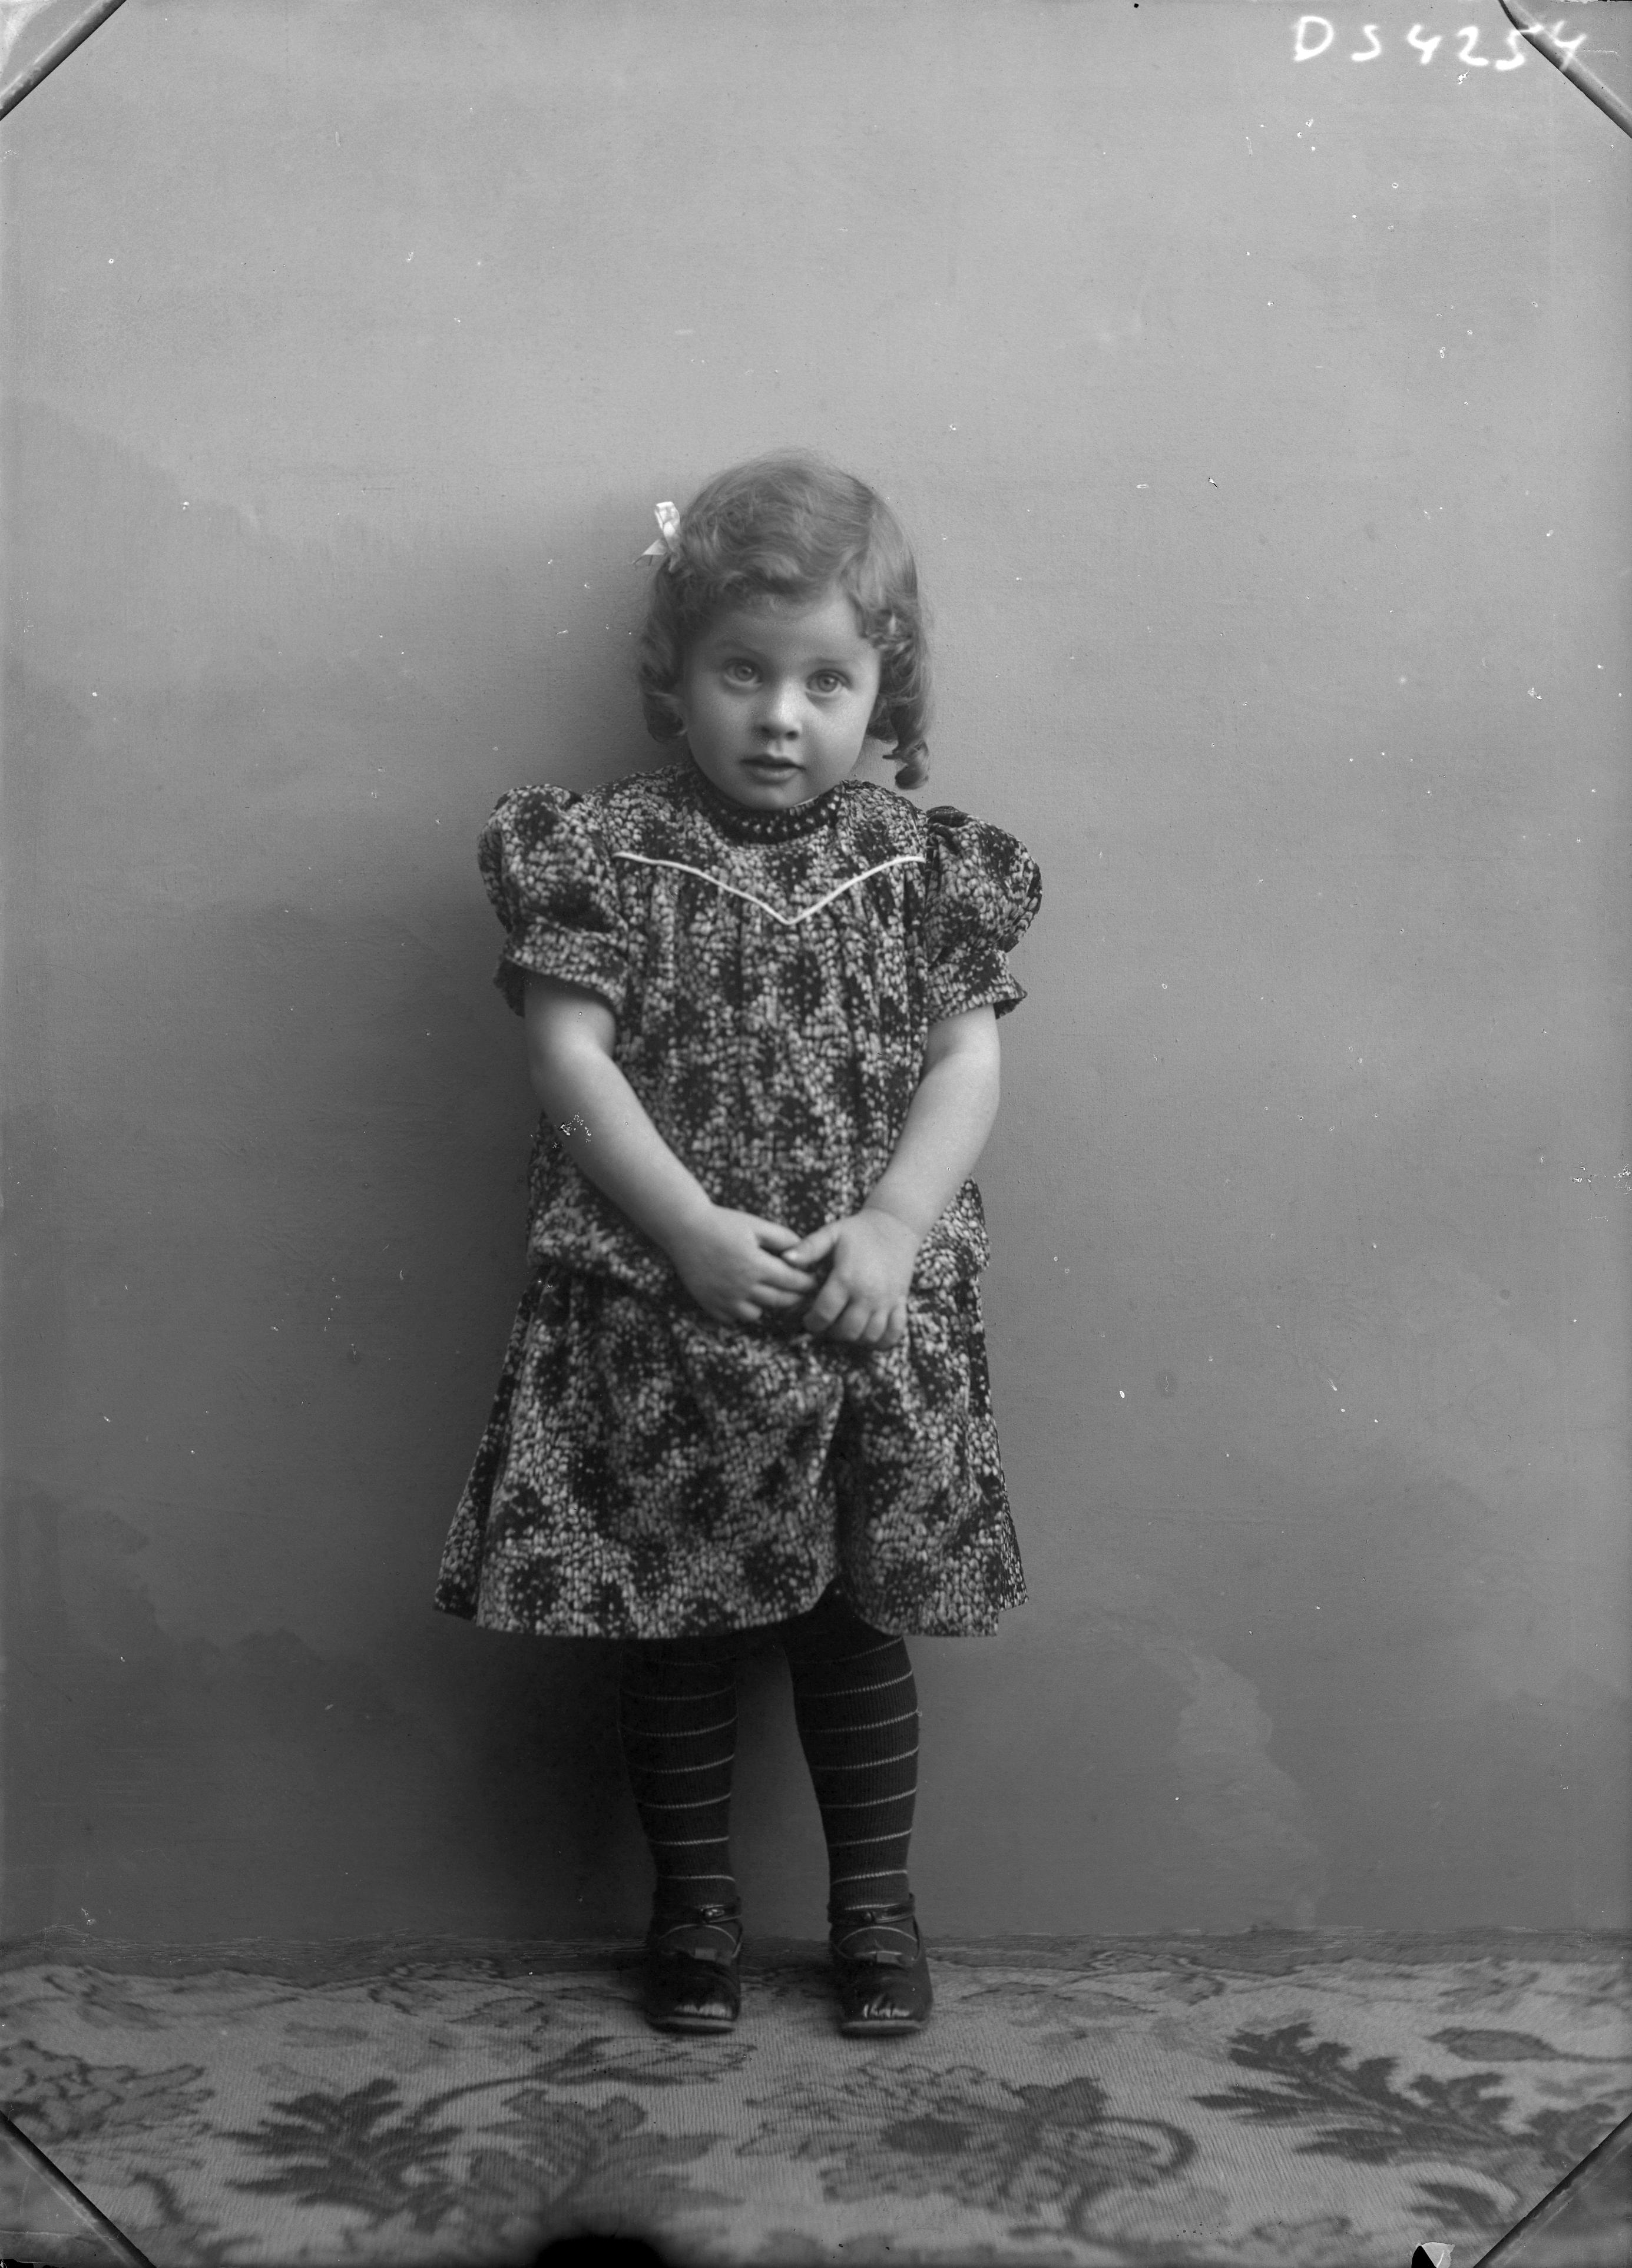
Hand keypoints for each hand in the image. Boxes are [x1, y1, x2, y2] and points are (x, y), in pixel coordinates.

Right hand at [668, 1205, 818, 1326]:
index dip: (807, 1283)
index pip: (793, 1282)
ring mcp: (724, 1298)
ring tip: (769, 1293)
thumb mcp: (756, 1224)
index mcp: (756, 1265)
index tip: (813, 1281)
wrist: (684, 1228)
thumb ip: (783, 1237)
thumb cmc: (722, 1223)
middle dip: (795, 1298)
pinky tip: (743, 1297)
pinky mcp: (709, 1304)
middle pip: (779, 1301)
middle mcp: (742, 1286)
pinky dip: (741, 1311)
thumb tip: (804, 1250)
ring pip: (756, 1315)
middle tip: (801, 1293)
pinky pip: (732, 1318)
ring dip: (766, 1306)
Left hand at [784, 1207, 919, 1347]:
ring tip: (843, 1326)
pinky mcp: (900, 1303)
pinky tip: (868, 1333)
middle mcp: (868, 1294)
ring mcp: (887, 1301)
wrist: (895, 1226)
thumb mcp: (832, 1233)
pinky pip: (894, 1333)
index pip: (824, 1314)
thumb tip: (785, 1258)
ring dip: (853, 1338)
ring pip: (869, 1336)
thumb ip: (808, 1247)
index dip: (812, 1323)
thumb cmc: (858, 1231)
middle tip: (824, 1324)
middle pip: (846, 1331)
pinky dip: (881, 1340)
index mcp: (847, 1278)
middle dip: (830, 1333)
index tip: (808, 1320)